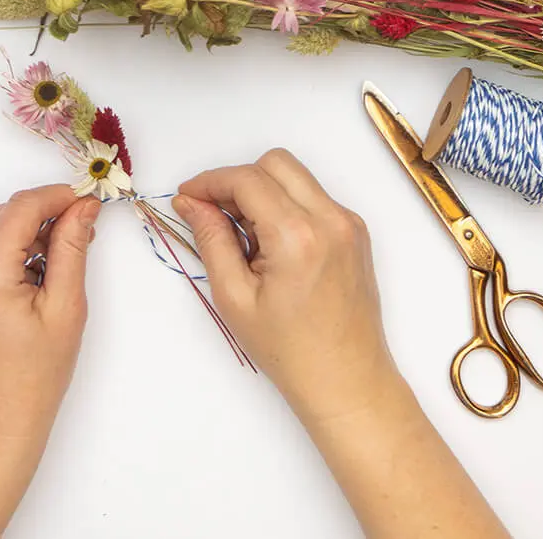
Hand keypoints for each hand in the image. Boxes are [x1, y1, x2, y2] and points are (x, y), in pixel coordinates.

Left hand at [0, 185, 100, 451]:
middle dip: (46, 214)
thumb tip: (83, 208)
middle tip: (83, 232)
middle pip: (6, 214)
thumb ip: (71, 249)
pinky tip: (32, 275)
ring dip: (28, 232)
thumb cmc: (33, 378)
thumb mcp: (65, 308)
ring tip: (58, 263)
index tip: (89, 200)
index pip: (23, 206)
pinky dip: (8, 250)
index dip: (59, 196)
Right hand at [173, 149, 394, 421]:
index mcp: (297, 236)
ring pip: (296, 176)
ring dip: (263, 190)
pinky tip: (271, 245)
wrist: (346, 379)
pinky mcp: (355, 232)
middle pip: (275, 162)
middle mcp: (330, 219)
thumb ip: (211, 240)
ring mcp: (348, 223)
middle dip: (237, 179)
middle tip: (213, 213)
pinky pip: (313, 198)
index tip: (186, 197)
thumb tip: (191, 203)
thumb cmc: (288, 349)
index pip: (247, 179)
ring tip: (244, 236)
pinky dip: (286, 205)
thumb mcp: (235, 297)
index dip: (209, 181)